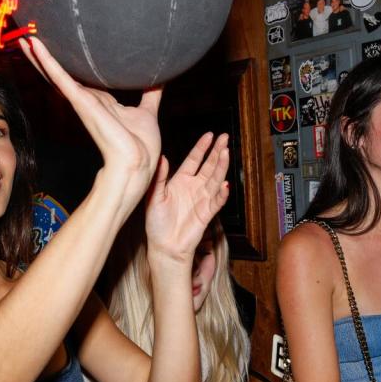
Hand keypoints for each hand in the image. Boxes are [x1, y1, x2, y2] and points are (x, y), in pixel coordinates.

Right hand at [19, 37, 161, 208]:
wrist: (138, 162)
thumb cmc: (141, 144)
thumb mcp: (148, 112)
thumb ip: (151, 95)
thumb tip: (161, 79)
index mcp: (102, 102)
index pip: (81, 80)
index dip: (70, 66)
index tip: (60, 49)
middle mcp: (88, 101)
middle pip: (62, 76)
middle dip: (46, 59)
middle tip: (31, 40)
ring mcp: (82, 102)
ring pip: (56, 75)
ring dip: (40, 57)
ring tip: (25, 40)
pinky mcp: (81, 103)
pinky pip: (60, 78)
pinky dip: (47, 62)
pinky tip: (35, 46)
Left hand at [145, 132, 229, 261]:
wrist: (164, 246)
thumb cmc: (156, 223)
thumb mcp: (153, 196)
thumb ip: (159, 177)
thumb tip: (161, 157)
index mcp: (181, 181)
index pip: (194, 160)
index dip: (202, 148)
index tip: (210, 135)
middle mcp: (194, 187)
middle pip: (209, 166)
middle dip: (217, 152)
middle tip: (225, 138)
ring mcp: (202, 199)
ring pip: (215, 180)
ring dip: (221, 167)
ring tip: (226, 154)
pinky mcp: (207, 213)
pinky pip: (217, 201)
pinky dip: (222, 194)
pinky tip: (225, 185)